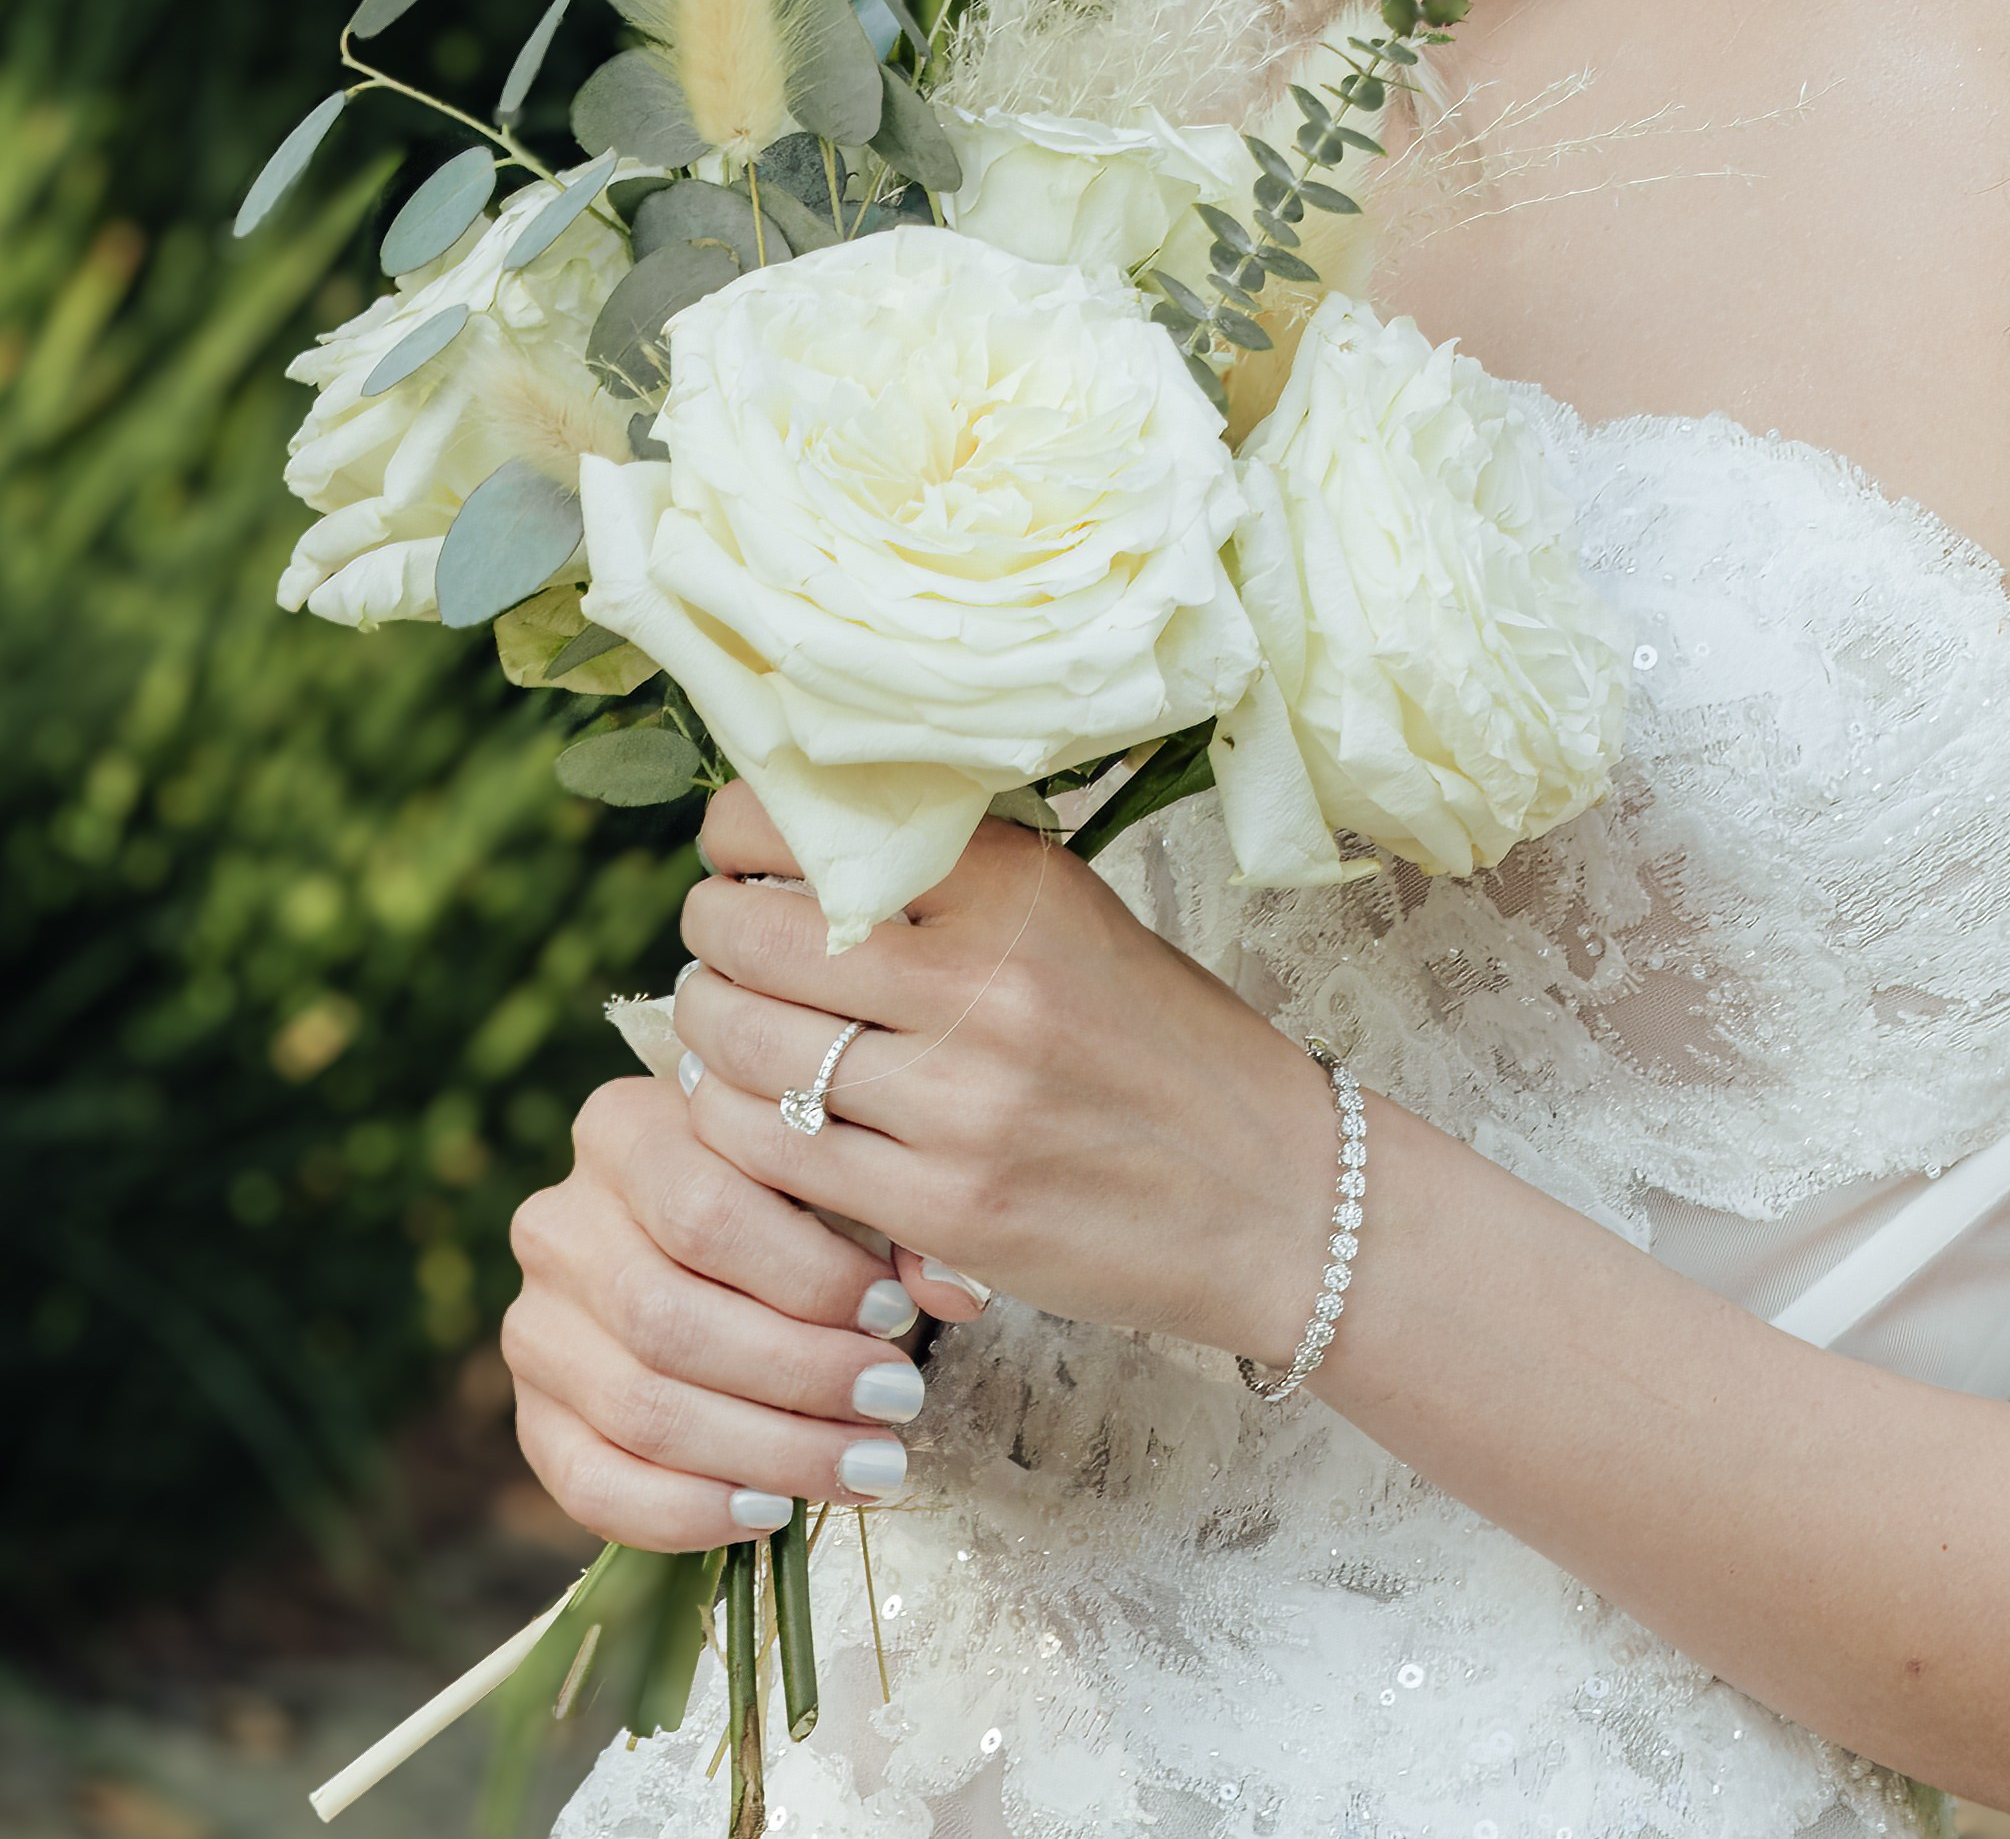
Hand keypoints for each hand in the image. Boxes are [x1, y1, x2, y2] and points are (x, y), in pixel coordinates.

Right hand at [502, 1075, 930, 1549]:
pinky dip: (683, 1509)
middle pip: (666, 1318)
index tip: (895, 1315)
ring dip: (766, 1450)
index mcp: (625, 1132)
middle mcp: (559, 1220)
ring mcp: (532, 1321)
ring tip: (867, 1466)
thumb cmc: (797, 1215)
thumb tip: (954, 1293)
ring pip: (639, 1404)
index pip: (705, 1212)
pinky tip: (771, 1511)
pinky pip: (588, 1481)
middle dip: (797, 1374)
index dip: (806, 1276)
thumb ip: (896, 1227)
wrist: (720, 1264)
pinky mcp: (532, 1412)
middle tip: (896, 1403)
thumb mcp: (839, 1191)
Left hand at [673, 782, 1341, 1362]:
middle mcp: (988, 983)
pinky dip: (738, 1125)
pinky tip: (759, 1112)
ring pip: (742, 1044)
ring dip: (707, 1031)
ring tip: (728, 1027)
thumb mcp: (1078, 927)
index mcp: (1022, 889)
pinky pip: (771, 1150)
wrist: (1278, 1198)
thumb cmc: (1167, 1053)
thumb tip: (792, 847)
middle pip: (751, 932)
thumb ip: (952, 888)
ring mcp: (963, 1103)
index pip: (810, 824)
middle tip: (723, 944)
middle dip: (712, 934)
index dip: (737, 835)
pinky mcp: (945, 1209)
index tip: (739, 855)